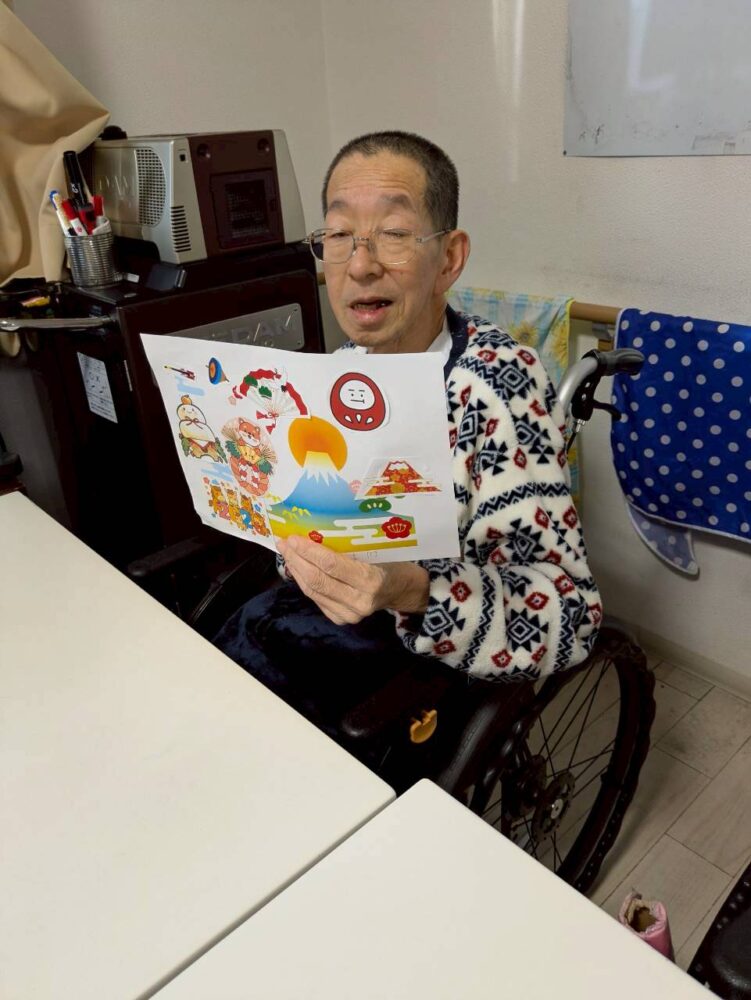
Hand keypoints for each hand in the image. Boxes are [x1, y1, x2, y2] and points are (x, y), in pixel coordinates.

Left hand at [277, 536, 428, 625]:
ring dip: (297, 571)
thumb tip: (314, 534)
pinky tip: (298, 568)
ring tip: (287, 553)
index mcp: (371, 581)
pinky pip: (316, 599)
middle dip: (297, 560)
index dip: (309, 551)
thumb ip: (349, 548)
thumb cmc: (391, 562)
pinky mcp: (341, 619)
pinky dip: (304, 582)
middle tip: (283, 543)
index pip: (331, 566)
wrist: (403, 590)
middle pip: (318, 580)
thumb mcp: (377, 550)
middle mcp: (359, 602)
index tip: (293, 537)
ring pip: (313, 591)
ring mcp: (349, 614)